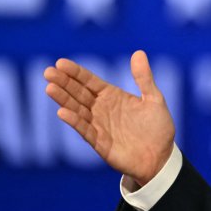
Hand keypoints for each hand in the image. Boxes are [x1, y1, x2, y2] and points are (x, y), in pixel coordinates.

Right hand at [44, 50, 175, 185]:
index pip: (90, 81)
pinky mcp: (99, 142)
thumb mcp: (154, 99)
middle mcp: (101, 109)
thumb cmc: (158, 128)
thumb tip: (138, 52)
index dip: (76, 72)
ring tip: (50, 87)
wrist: (162, 157)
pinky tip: (63, 112)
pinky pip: (85, 130)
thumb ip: (144, 78)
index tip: (61, 62)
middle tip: (48, 72)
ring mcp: (99, 125)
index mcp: (112, 96)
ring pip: (77, 109)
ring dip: (63, 99)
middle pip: (78, 93)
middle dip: (64, 82)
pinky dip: (74, 121)